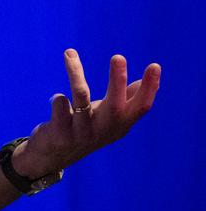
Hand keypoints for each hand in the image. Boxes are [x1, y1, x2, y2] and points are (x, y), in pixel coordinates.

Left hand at [14, 48, 160, 176]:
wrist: (54, 156)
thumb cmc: (85, 129)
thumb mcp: (108, 118)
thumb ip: (125, 101)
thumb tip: (144, 81)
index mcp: (120, 124)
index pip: (140, 107)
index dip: (150, 88)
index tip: (155, 65)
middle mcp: (104, 129)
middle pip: (116, 105)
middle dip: (117, 80)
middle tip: (118, 56)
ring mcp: (82, 133)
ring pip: (81, 99)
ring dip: (76, 74)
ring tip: (69, 53)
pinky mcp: (61, 134)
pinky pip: (60, 108)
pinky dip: (58, 99)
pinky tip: (57, 98)